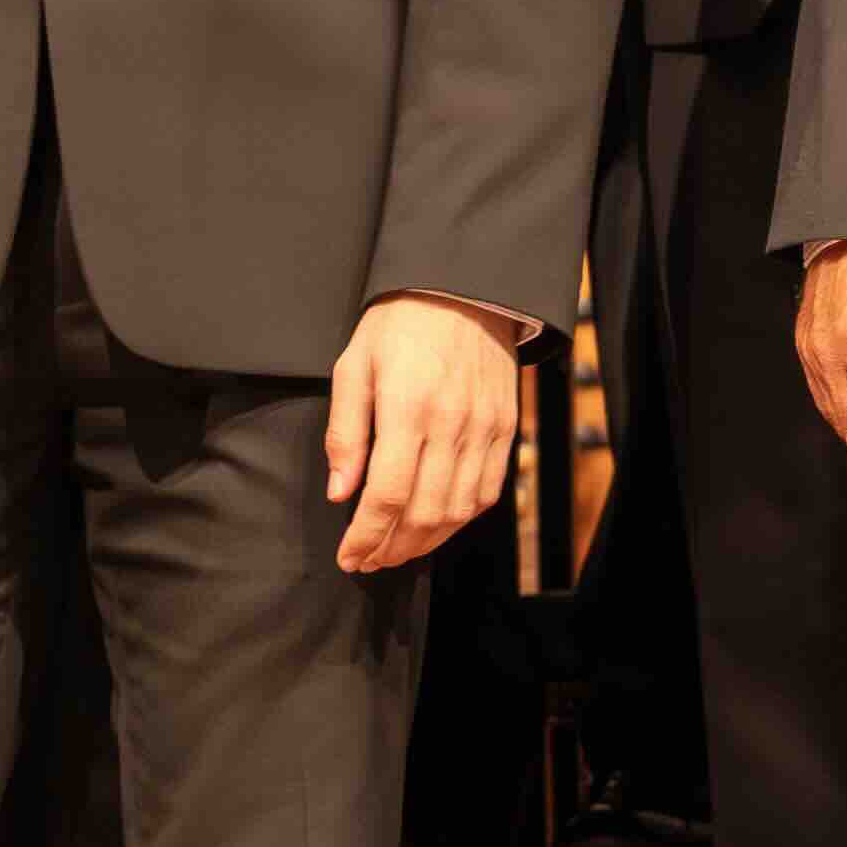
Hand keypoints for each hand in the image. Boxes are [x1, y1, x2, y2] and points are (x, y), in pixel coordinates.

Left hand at [321, 296, 527, 572]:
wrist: (465, 286)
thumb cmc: (400, 323)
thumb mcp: (355, 365)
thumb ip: (345, 431)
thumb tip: (340, 490)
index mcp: (407, 408)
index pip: (386, 495)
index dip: (365, 537)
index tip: (348, 556)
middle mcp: (451, 424)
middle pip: (424, 514)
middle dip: (391, 550)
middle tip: (368, 560)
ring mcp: (485, 428)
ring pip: (459, 511)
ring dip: (426, 542)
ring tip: (397, 549)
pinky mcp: (506, 428)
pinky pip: (488, 491)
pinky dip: (461, 518)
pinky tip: (437, 523)